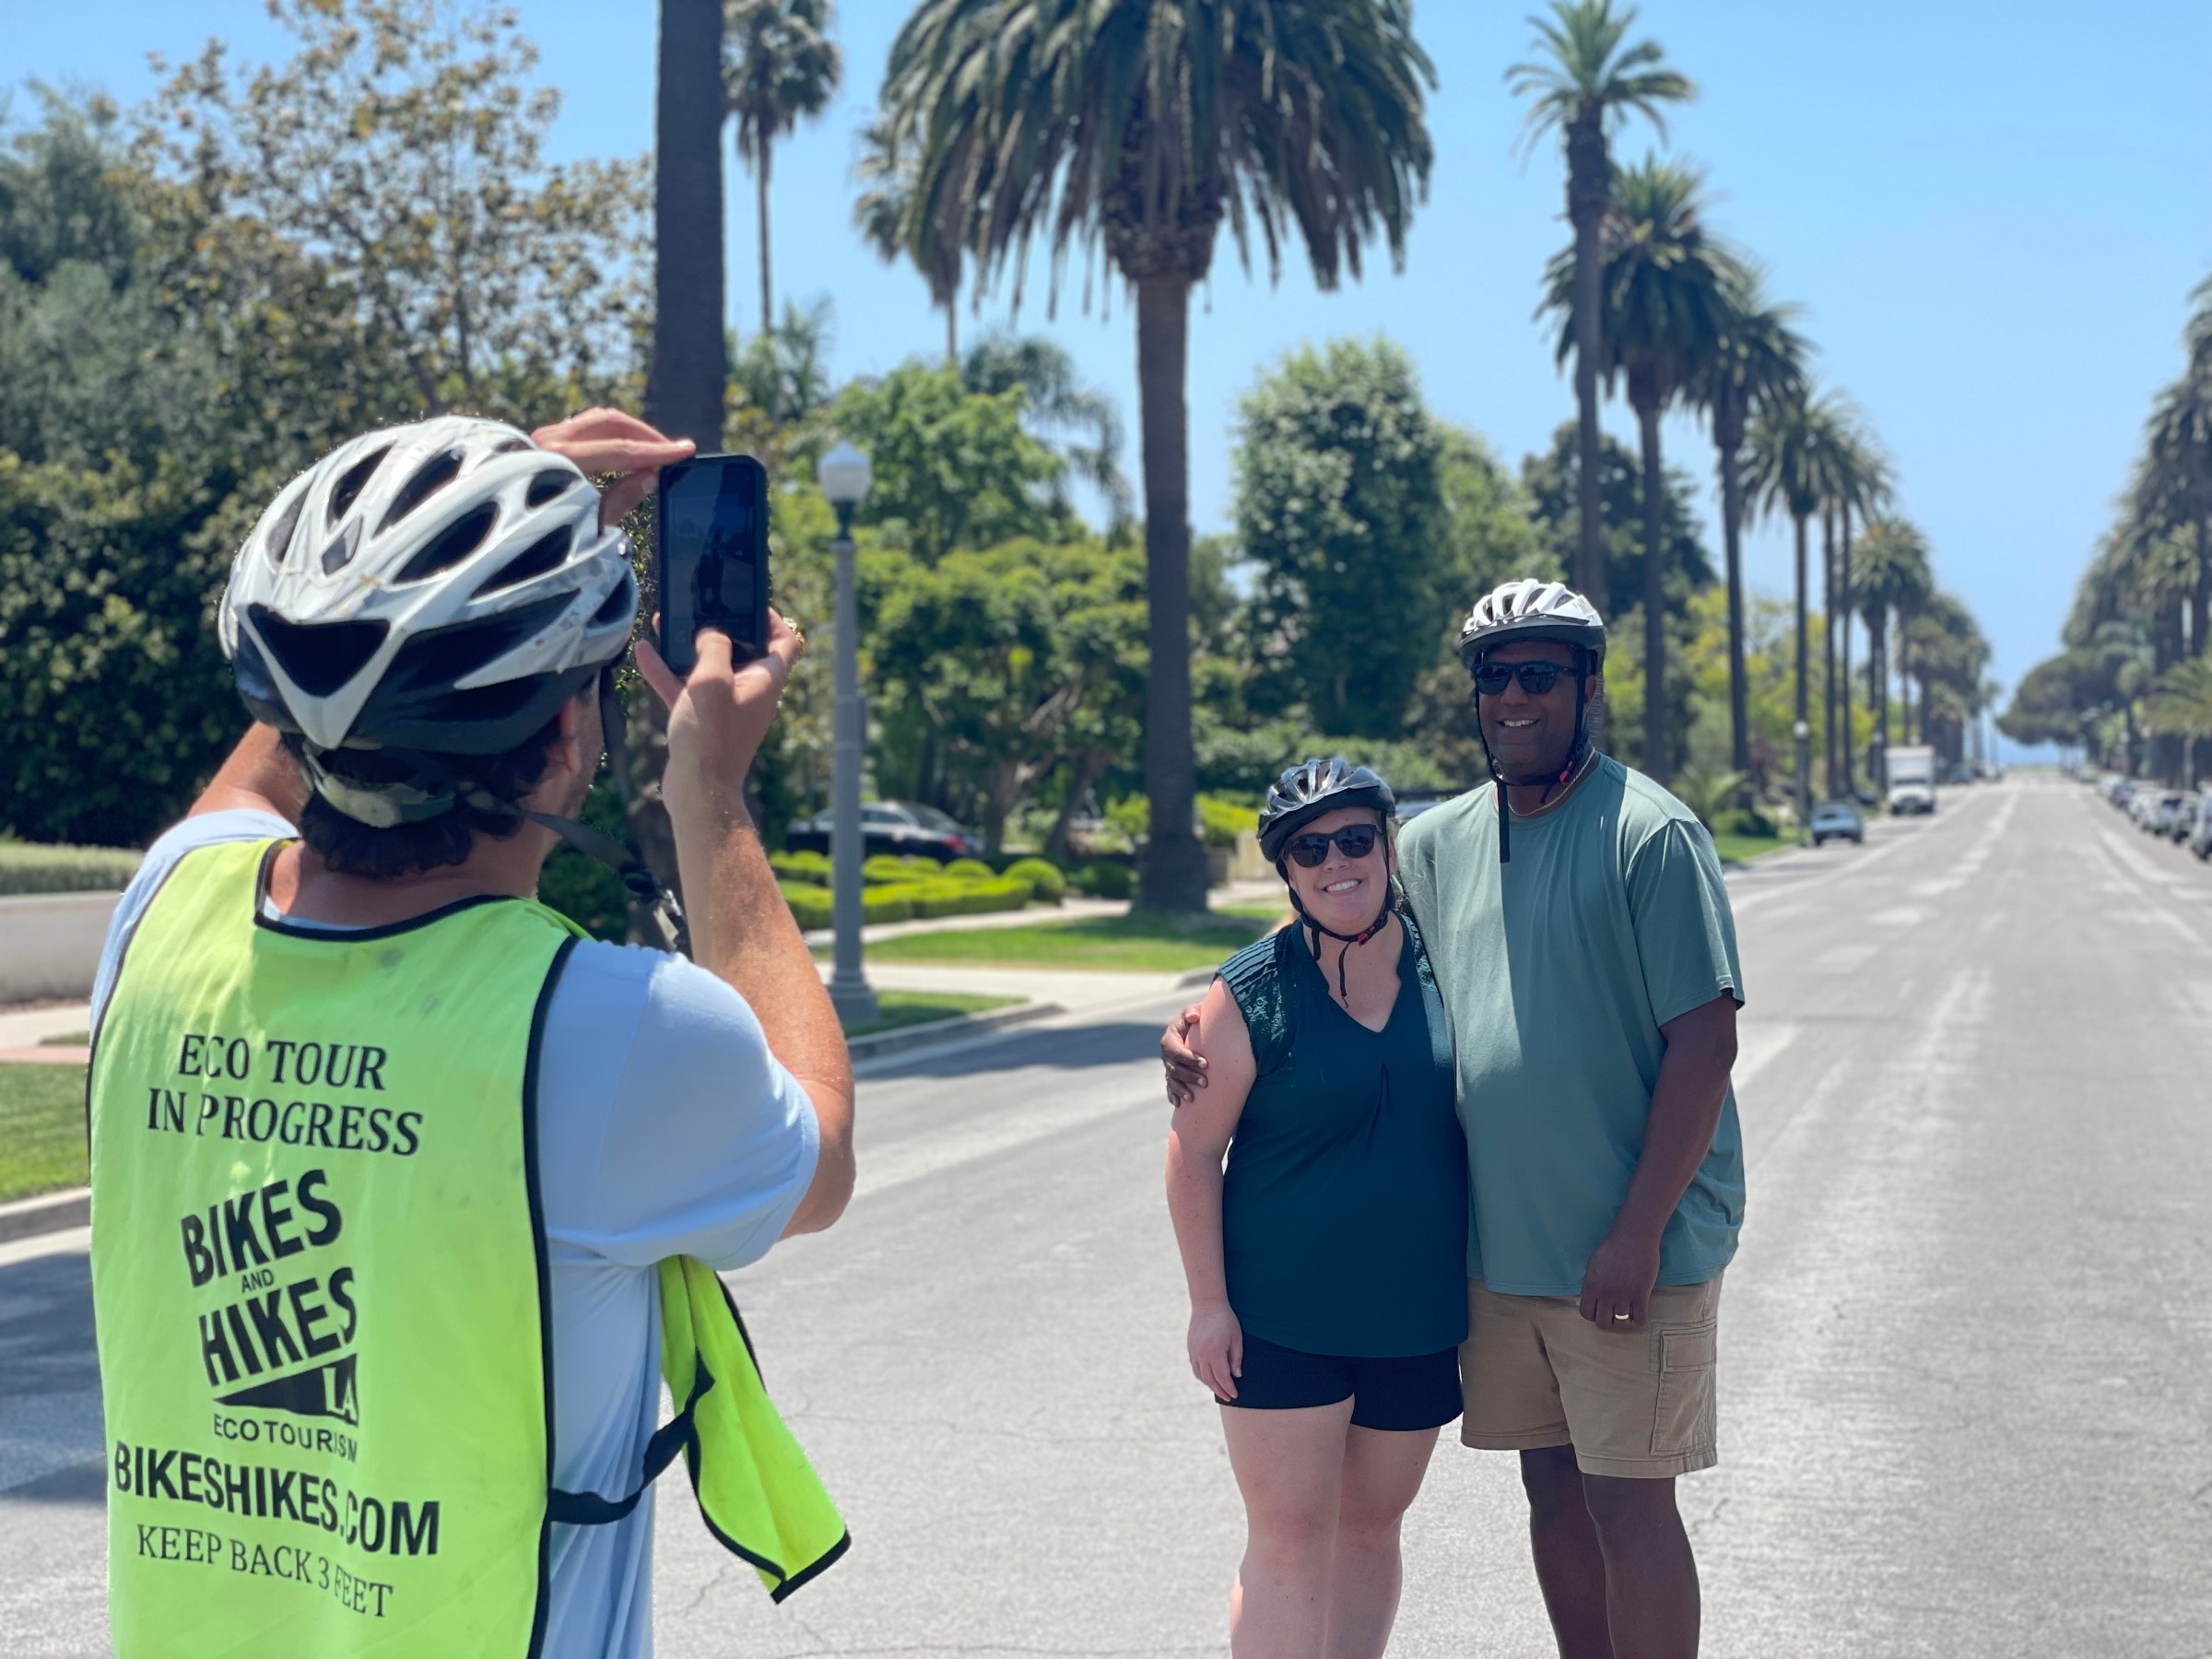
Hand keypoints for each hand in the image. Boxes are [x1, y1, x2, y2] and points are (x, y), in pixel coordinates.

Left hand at [529, 407, 693, 526]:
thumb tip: (650, 476)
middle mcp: (550, 440)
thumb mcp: (587, 525)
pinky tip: (624, 449)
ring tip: (652, 449)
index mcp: (562, 460)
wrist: (493, 537)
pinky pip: (584, 426)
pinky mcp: (541, 440)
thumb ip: (620, 498)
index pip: (621, 450)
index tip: (685, 451)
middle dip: (646, 435)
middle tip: (671, 450)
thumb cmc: (540, 539)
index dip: (657, 452)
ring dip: (628, 432)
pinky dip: (609, 434)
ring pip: (597, 420)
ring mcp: (544, 436)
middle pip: (611, 424)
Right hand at [636, 610, 803, 819]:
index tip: (751, 604)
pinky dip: (668, 672)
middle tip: (701, 609)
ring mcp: (726, 709)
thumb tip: (712, 633)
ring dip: (687, 647)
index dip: (772, 619)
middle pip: (742, 652)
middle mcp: (751, 694)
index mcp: (765, 681)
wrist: (697, 790)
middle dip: (720, 628)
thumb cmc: (710, 736)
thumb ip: (714, 646)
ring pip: (709, 669)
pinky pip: (686, 690)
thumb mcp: (713, 679)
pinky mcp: (703, 722)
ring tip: (664, 622)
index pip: (784, 643)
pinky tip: (644, 652)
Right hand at [1161, 1003, 1205, 1103]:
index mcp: (1169, 1039)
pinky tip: (1179, 1104)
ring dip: (1181, 1089)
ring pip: (1172, 1080)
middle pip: (1174, 1068)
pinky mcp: (1172, 1075)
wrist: (1193, 1027)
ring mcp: (1168, 1066)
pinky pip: (1169, 1087)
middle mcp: (1166, 1054)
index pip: (1177, 1051)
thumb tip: (1194, 1017)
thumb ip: (1192, 1011)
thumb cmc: (1195, 1019)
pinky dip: (1173, 1095)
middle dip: (1189, 1076)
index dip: (1189, 1058)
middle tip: (1205, 1082)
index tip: (1205, 1063)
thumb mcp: (1192, 1011)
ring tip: (1192, 1098)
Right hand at [1188, 1302, 1243, 1399]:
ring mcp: (1194, 1352)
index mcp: (1214, 1351)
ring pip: (1200, 1376)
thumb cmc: (1226, 1319)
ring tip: (1220, 1389)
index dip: (1228, 1388)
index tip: (1235, 1395)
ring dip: (1210, 1385)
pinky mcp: (1190, 1349)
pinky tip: (1210, 1378)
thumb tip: (1236, 1376)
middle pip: (1210, 1380)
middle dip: (1220, 1390)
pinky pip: (1195, 1368)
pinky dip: (1202, 1376)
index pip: (1222, 1377)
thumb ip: (1236, 1358)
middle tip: (1229, 1397)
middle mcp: (1201, 1354)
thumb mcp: (1236, 1338)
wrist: (1207, 1305)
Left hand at [1579, 1228, 1661, 1330]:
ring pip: (1621, 1324)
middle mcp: (1606, 1294)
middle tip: (1614, 1313)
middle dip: (1608, 1321)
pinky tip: (1639, 1312)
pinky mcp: (1641, 1294)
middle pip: (1603, 1323)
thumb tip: (1592, 1298)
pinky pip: (1640, 1320)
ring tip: (1627, 1313)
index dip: (1594, 1315)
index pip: (1586, 1314)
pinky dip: (1639, 1321)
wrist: (1634, 1237)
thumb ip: (1591, 1283)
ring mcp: (1624, 1295)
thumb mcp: (1593, 1264)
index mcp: (1591, 1286)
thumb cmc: (1613, 1247)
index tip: (1601, 1310)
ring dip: (1624, 1322)